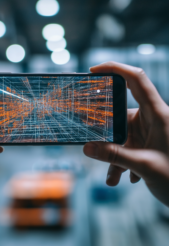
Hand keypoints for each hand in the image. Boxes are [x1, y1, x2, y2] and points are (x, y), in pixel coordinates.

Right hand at [83, 62, 168, 205]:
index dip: (115, 68)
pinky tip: (125, 177)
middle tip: (91, 141)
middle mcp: (152, 118)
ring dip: (115, 156)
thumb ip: (114, 156)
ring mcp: (148, 130)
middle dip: (106, 132)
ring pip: (122, 135)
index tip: (94, 70)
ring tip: (112, 177)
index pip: (136, 79)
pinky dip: (122, 161)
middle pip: (120, 113)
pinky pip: (127, 146)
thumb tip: (87, 148)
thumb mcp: (145, 166)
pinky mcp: (147, 142)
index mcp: (157, 113)